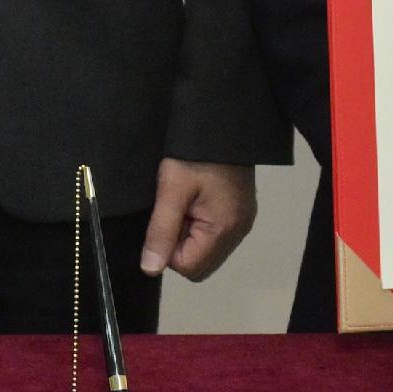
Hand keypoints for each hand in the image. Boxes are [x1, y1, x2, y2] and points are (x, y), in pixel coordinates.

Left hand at [142, 160, 254, 280]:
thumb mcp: (171, 189)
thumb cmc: (194, 154)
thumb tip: (150, 269)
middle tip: (174, 211)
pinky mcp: (240, 212)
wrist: (221, 122)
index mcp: (224, 229)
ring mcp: (242, 223)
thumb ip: (161, 231)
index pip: (189, 268)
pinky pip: (214, 235)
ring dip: (189, 234)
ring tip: (185, 203)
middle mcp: (239, 233)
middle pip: (200, 264)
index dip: (168, 250)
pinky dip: (199, 224)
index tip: (164, 220)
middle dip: (179, 245)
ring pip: (206, 250)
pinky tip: (195, 201)